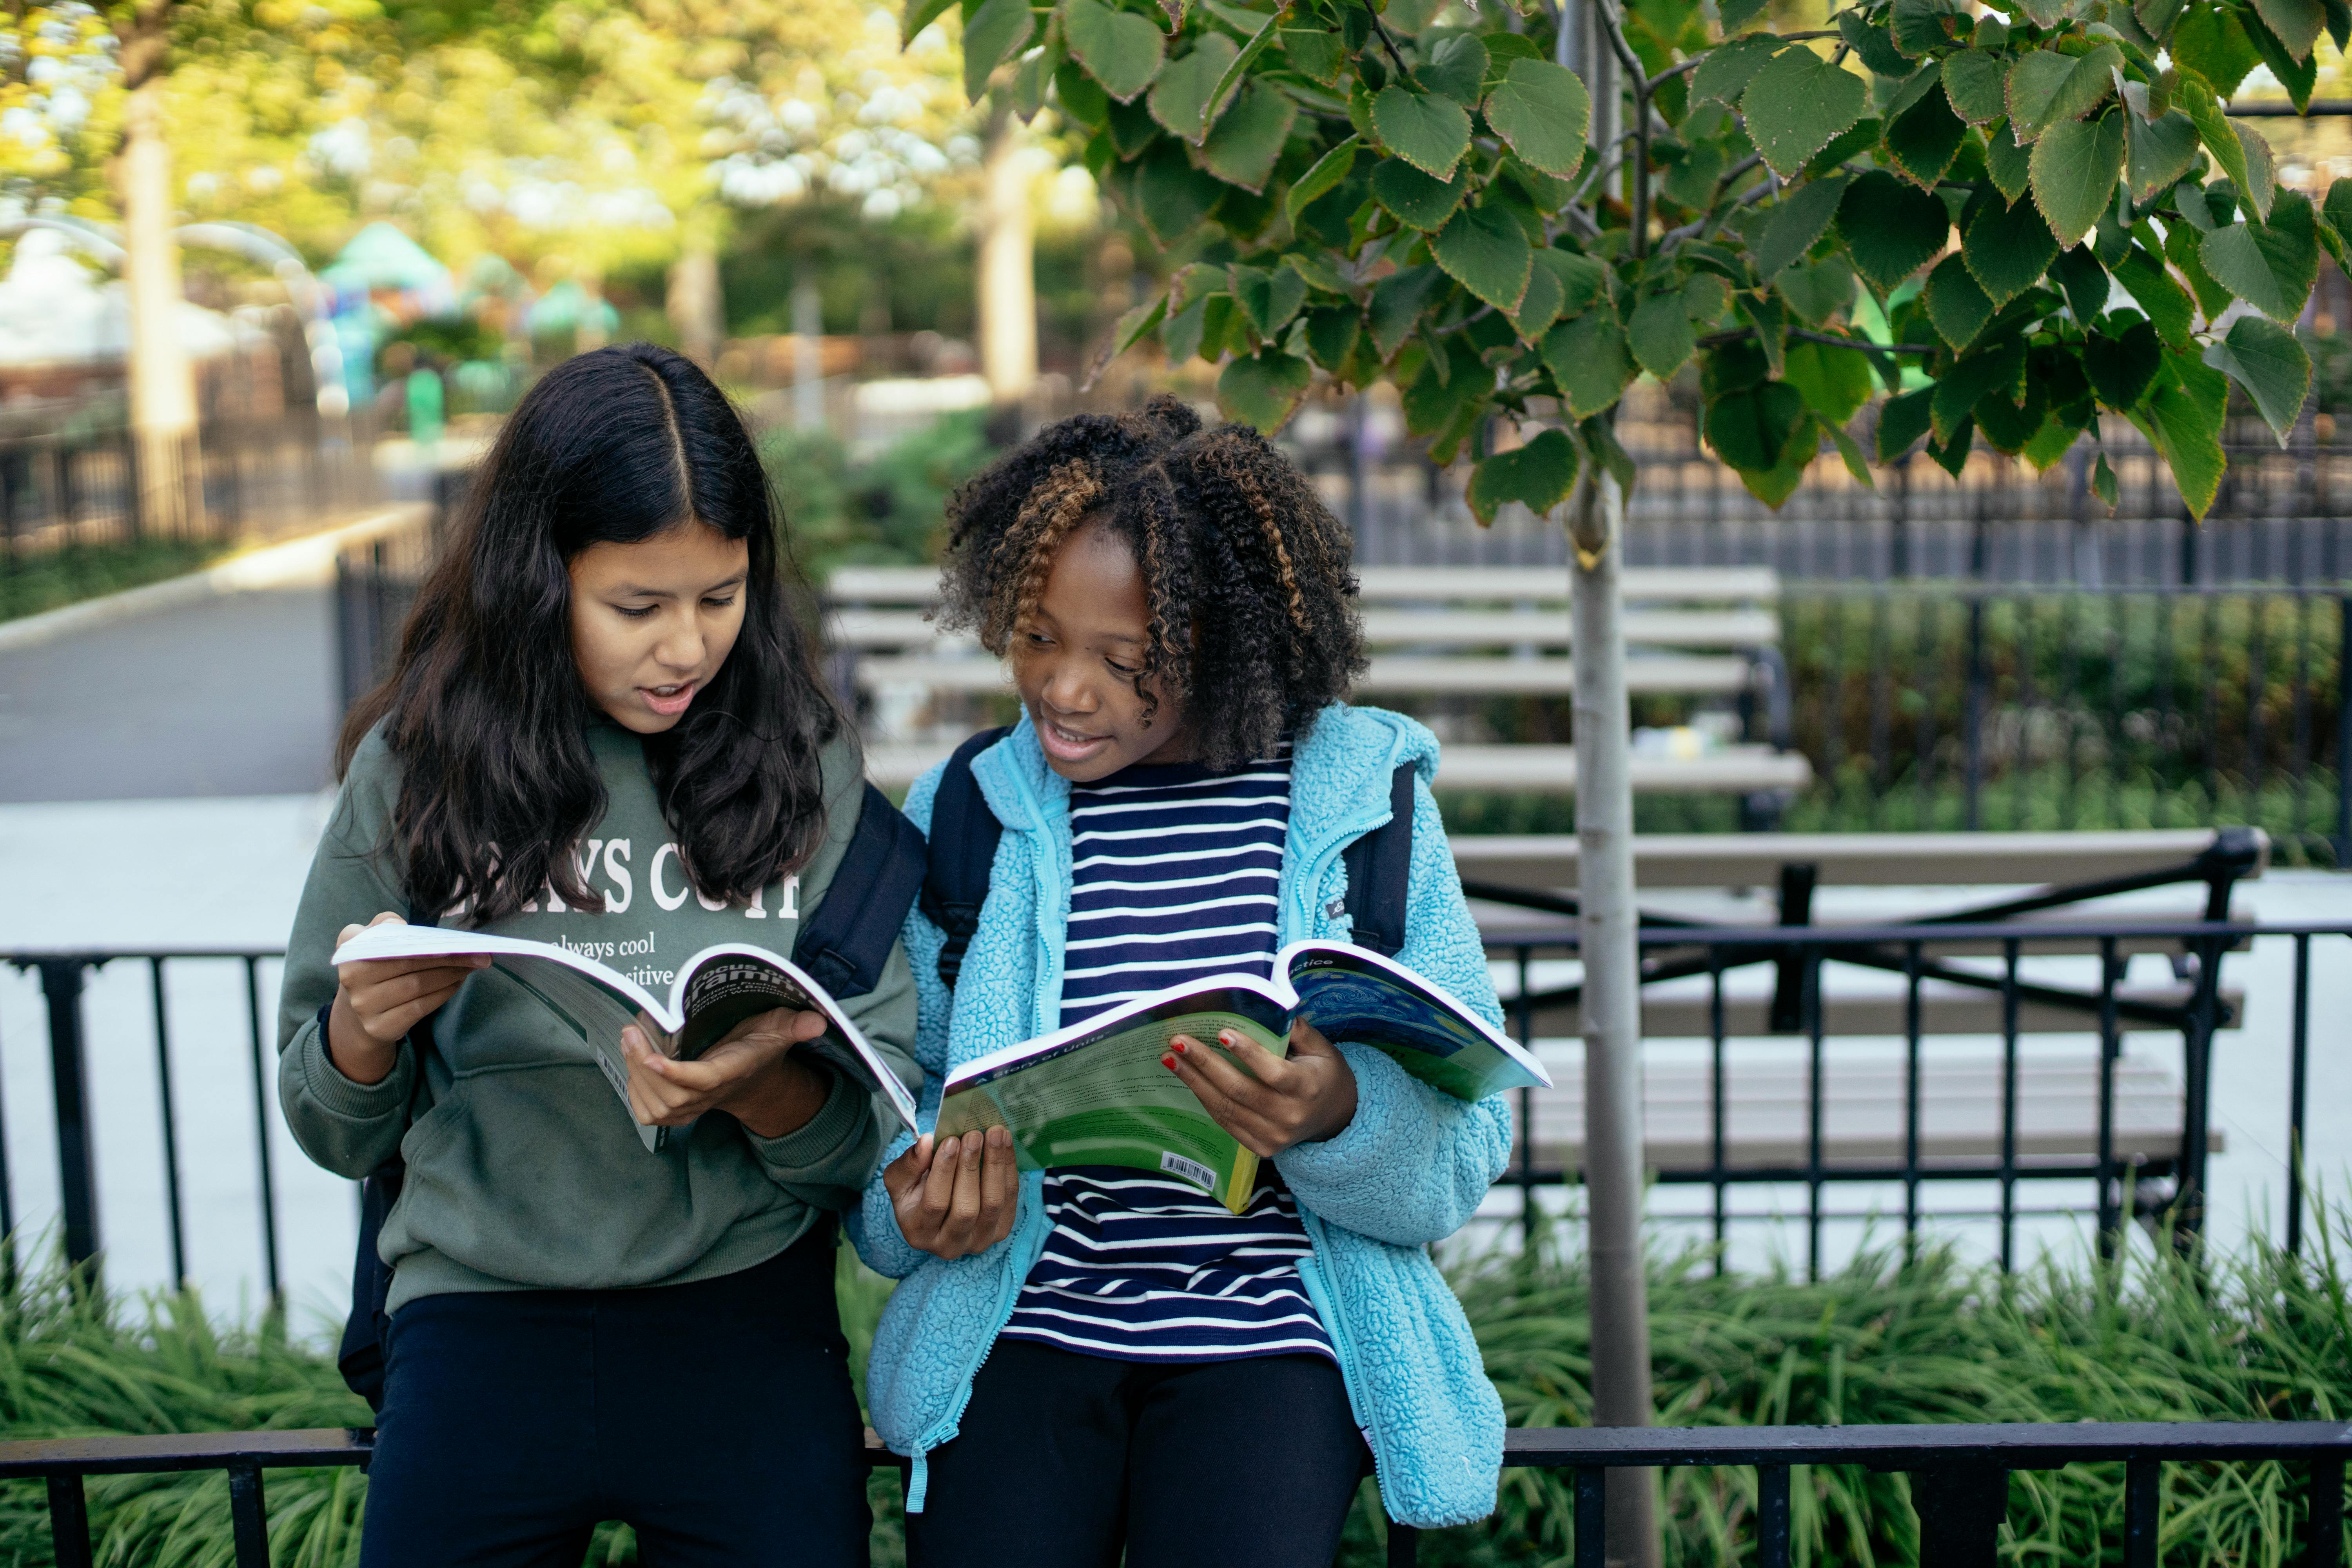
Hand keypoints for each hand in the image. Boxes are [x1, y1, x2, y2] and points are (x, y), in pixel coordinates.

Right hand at [327, 911, 488, 1084]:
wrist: (357, 1010)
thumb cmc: (376, 965)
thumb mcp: (373, 938)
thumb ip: (385, 924)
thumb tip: (402, 926)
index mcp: (349, 948)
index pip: (386, 939)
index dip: (420, 940)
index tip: (450, 941)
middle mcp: (351, 977)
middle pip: (410, 964)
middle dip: (449, 958)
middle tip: (479, 954)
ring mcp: (363, 1005)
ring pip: (417, 986)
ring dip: (451, 975)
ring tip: (473, 966)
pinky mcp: (379, 1027)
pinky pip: (419, 1008)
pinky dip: (443, 994)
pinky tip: (458, 983)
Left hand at [622, 1007, 830, 1139]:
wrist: (752, 1081)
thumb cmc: (759, 1046)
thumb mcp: (779, 1028)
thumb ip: (796, 1025)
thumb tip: (819, 1021)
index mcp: (733, 1071)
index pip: (703, 1080)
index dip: (677, 1074)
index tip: (651, 1057)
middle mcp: (711, 1096)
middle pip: (670, 1096)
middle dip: (644, 1066)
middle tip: (631, 1031)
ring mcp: (691, 1109)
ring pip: (655, 1107)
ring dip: (635, 1074)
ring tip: (629, 1038)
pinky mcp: (675, 1113)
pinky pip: (646, 1112)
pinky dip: (634, 1090)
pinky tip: (633, 1061)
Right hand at [885, 1126, 1017, 1260]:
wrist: (939, 1209)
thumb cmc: (915, 1193)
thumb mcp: (900, 1180)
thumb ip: (909, 1164)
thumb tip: (926, 1142)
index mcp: (919, 1233)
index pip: (935, 1204)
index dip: (944, 1171)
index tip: (951, 1140)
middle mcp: (949, 1246)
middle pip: (966, 1208)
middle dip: (971, 1167)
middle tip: (974, 1134)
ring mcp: (978, 1241)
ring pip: (993, 1204)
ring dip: (996, 1165)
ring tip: (995, 1133)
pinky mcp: (1000, 1231)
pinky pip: (1010, 1199)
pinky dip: (1009, 1169)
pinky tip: (1005, 1144)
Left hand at [1163, 1019, 1356, 1157]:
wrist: (1334, 1118)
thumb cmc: (1324, 1074)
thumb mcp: (1322, 1049)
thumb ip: (1298, 1030)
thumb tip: (1272, 1007)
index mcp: (1307, 1088)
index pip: (1273, 1072)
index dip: (1247, 1054)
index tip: (1222, 1032)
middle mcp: (1289, 1116)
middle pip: (1240, 1090)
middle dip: (1205, 1064)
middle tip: (1179, 1042)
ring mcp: (1273, 1136)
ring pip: (1226, 1108)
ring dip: (1195, 1081)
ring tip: (1171, 1058)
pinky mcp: (1261, 1147)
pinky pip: (1226, 1122)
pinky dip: (1205, 1099)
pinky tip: (1189, 1078)